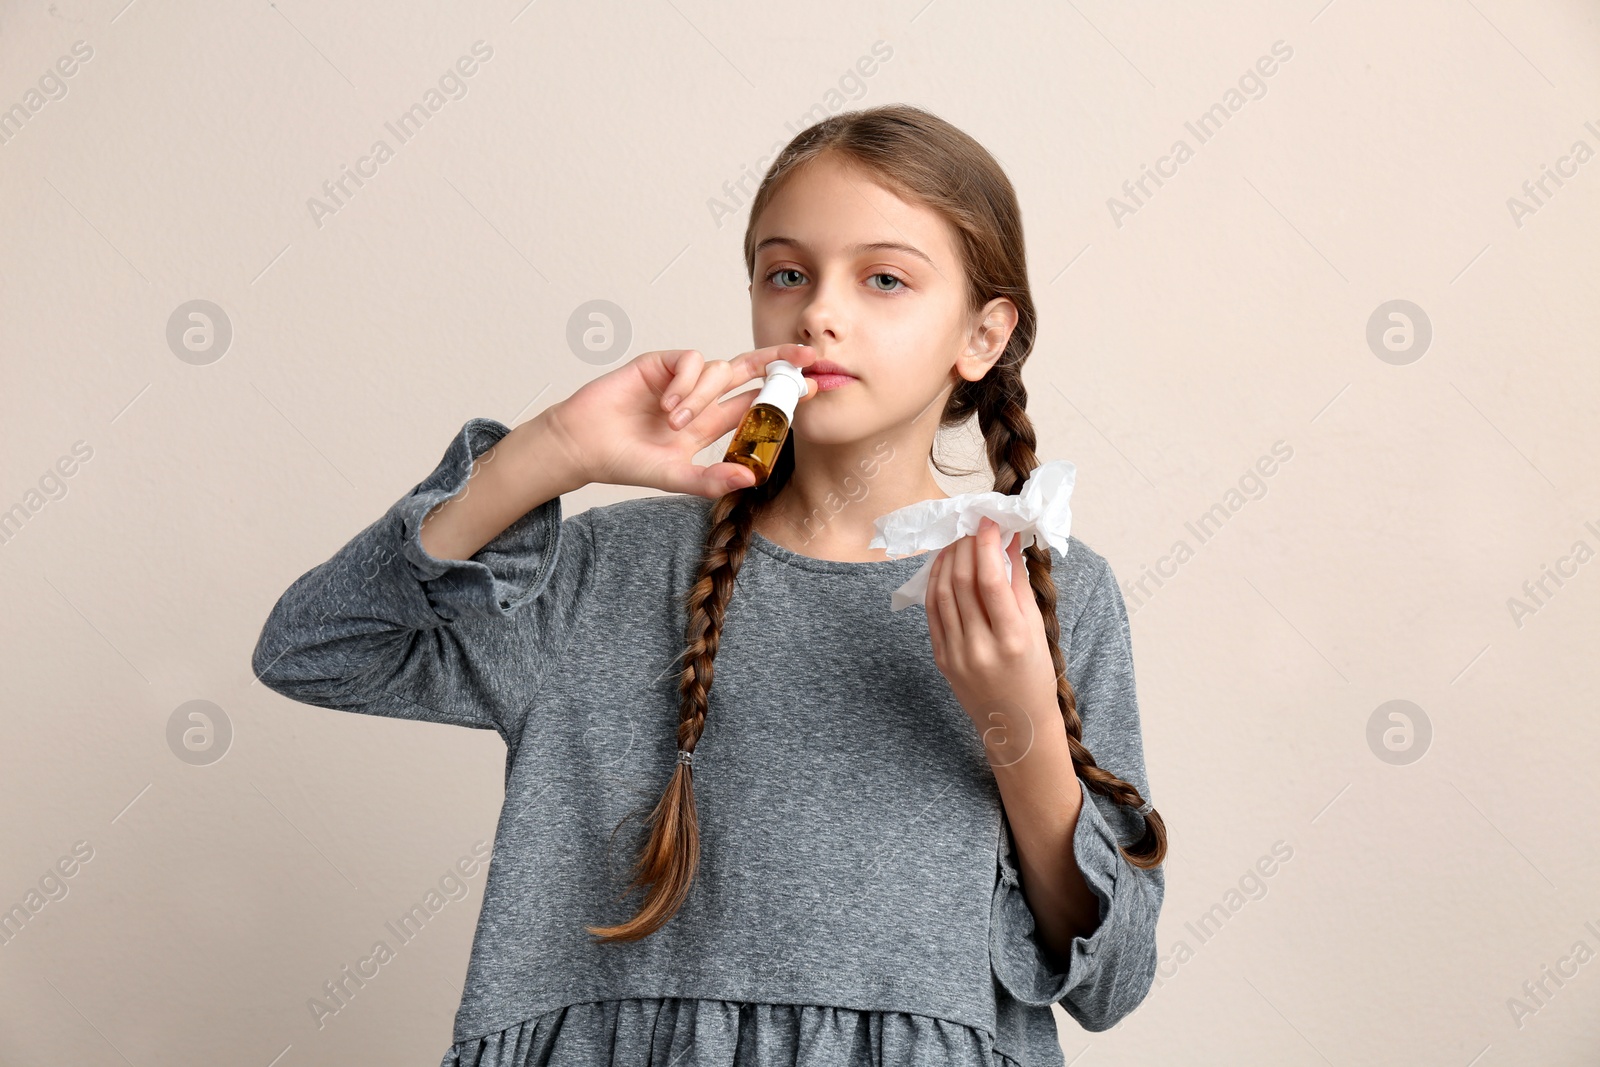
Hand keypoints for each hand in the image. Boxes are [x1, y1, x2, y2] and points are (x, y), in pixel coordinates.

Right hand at [545, 343, 817, 497]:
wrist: (582, 444)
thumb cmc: (623, 461)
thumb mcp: (674, 476)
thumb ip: (711, 479)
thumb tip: (753, 478)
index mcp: (708, 425)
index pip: (753, 406)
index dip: (781, 396)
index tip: (813, 389)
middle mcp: (700, 398)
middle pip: (748, 373)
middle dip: (777, 363)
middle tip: (807, 357)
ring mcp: (681, 379)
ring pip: (717, 370)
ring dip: (701, 395)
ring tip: (673, 420)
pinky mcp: (660, 363)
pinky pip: (690, 360)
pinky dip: (686, 381)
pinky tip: (667, 403)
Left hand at [925, 517, 1059, 760]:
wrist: (1016, 724)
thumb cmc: (1034, 675)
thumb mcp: (1036, 629)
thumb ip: (1018, 584)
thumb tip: (1005, 541)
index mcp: (1012, 639)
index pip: (990, 580)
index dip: (985, 544)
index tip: (988, 521)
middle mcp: (980, 647)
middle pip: (962, 581)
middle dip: (966, 546)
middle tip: (973, 526)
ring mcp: (956, 654)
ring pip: (942, 592)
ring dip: (948, 559)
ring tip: (959, 540)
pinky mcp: (941, 658)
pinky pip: (932, 612)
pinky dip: (936, 582)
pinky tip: (944, 566)